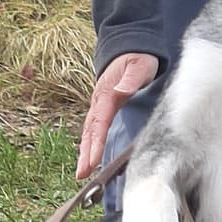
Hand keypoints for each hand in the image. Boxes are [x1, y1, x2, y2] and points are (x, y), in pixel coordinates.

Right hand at [76, 53, 158, 179]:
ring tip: (83, 173)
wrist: (131, 47)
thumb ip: (131, 79)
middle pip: (90, 131)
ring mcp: (101, 106)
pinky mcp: (105, 108)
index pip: (100, 123)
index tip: (93, 161)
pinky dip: (92, 144)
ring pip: (90, 132)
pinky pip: (96, 129)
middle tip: (82, 175)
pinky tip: (92, 158)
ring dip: (85, 152)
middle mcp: (100, 102)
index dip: (96, 143)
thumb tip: (120, 92)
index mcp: (106, 94)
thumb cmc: (139, 58)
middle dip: (85, 154)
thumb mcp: (139, 65)